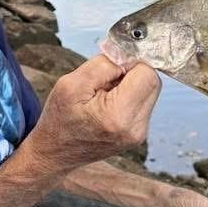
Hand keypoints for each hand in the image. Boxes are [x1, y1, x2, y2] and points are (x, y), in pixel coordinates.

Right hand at [19, 55, 160, 177]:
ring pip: (150, 92)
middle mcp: (134, 128)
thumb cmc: (59, 119)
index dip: (130, 62)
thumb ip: (104, 64)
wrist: (54, 153)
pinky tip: (108, 105)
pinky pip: (143, 103)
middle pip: (153, 82)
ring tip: (104, 95)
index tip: (112, 66)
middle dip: (132, 73)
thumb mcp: (71, 83)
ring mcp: (139, 134)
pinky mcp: (138, 135)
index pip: (147, 74)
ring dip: (130, 85)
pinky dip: (129, 97)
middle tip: (105, 81)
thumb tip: (127, 53)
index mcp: (118, 115)